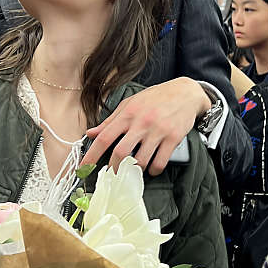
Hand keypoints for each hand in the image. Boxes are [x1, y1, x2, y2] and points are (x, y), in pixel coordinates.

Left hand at [82, 77, 210, 175]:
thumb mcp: (129, 104)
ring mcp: (158, 131)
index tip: (83, 168)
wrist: (185, 92)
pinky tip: (152, 167)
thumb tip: (90, 133)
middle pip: (121, 153)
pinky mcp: (173, 138)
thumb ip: (110, 120)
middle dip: (114, 168)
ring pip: (141, 161)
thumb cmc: (155, 98)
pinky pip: (160, 162)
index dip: (91, 155)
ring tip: (134, 169)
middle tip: (113, 174)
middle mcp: (141, 122)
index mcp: (128, 114)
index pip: (104, 137)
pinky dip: (154, 170)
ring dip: (135, 170)